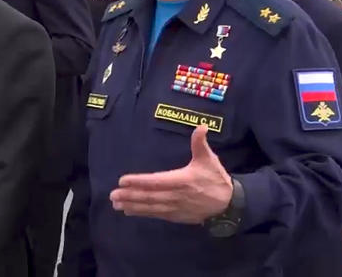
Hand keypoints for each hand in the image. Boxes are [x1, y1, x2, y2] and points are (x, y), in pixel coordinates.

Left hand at [109, 125, 232, 223]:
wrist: (229, 205)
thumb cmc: (215, 179)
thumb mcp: (209, 159)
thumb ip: (200, 143)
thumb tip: (201, 126)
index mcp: (181, 180)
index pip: (156, 181)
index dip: (139, 182)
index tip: (123, 180)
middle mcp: (176, 195)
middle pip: (149, 196)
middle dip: (130, 195)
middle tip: (113, 195)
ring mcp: (175, 207)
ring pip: (150, 207)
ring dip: (132, 205)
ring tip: (116, 203)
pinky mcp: (176, 215)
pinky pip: (156, 214)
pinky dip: (142, 213)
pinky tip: (129, 211)